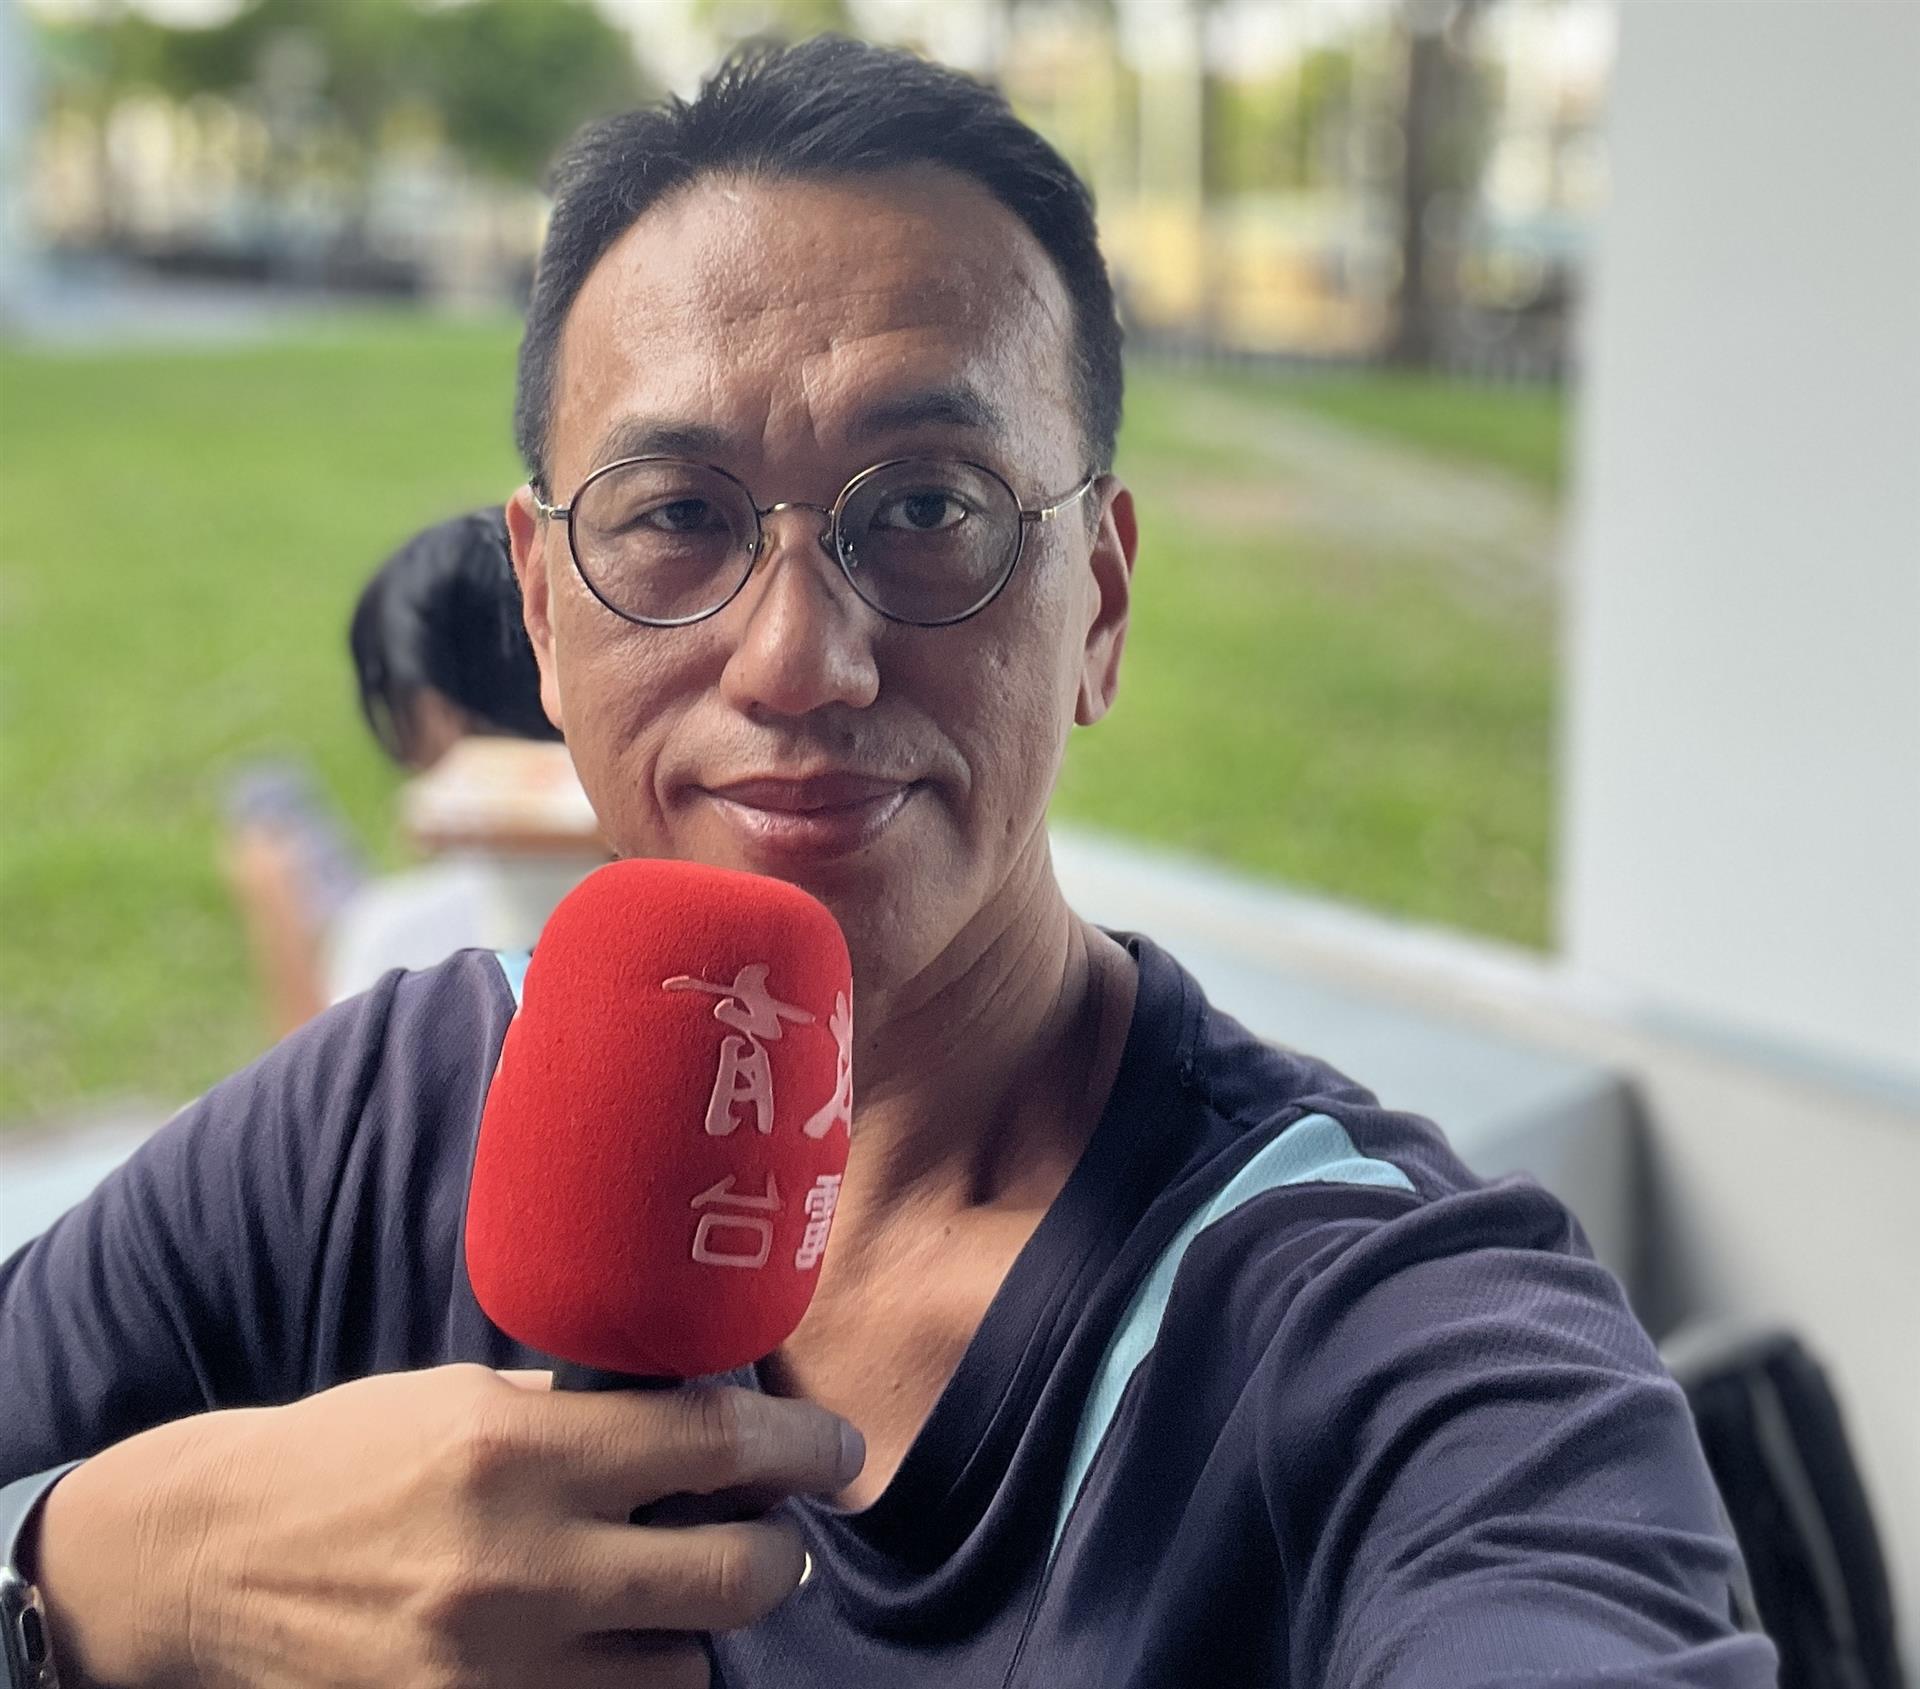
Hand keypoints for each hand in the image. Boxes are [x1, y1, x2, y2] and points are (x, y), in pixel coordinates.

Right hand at [32, 1364, 861, 1687]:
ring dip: (697, 1626)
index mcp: (521, 1449)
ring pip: (685, 1668)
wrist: (211, 1559)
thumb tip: (704, 1416)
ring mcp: (494, 1665)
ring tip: (666, 1589)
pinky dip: (630, 1682)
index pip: (716, 1449)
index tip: (840, 1451)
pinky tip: (610, 1640)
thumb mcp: (469, 1393)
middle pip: (735, 1578)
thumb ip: (586, 1414)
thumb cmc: (353, 1453)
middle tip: (773, 1529)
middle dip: (778, 1551)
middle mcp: (520, 1562)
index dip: (803, 1450)